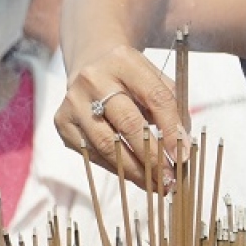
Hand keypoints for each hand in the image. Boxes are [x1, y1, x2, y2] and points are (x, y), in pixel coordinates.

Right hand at [56, 45, 189, 188]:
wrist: (90, 64)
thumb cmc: (129, 77)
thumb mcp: (153, 78)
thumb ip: (171, 107)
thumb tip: (181, 148)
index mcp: (124, 61)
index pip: (155, 98)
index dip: (171, 129)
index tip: (183, 155)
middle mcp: (94, 79)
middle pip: (128, 124)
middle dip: (152, 157)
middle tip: (169, 179)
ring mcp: (74, 101)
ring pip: (107, 145)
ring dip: (134, 170)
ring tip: (154, 184)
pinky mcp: (63, 122)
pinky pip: (92, 152)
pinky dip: (114, 167)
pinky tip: (132, 175)